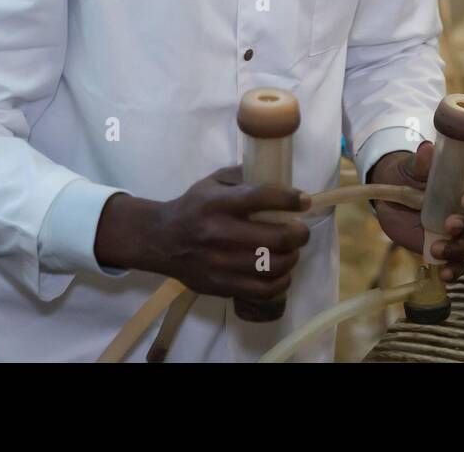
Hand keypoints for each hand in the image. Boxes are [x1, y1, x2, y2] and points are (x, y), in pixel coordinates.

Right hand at [95, 165, 310, 300]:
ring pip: (273, 266)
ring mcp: (220, 263)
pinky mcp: (221, 285)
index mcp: (217, 203)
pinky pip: (262, 290)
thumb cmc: (193, 207)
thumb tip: (279, 174)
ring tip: (292, 251)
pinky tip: (281, 272)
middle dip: (299, 234)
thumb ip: (243, 175)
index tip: (304, 201)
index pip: (261, 197)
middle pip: (276, 238)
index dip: (289, 199)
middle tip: (301, 231)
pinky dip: (281, 282)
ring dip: (292, 258)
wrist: (160, 240)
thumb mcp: (213, 182)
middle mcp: (219, 233)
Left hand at [369, 142, 463, 281]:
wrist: (389, 196)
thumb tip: (427, 149)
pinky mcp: (448, 251)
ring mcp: (461, 233)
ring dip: (461, 250)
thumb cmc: (407, 175)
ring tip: (437, 249)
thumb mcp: (411, 166)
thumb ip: (421, 160)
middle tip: (449, 225)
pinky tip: (444, 273)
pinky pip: (460, 265)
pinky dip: (455, 271)